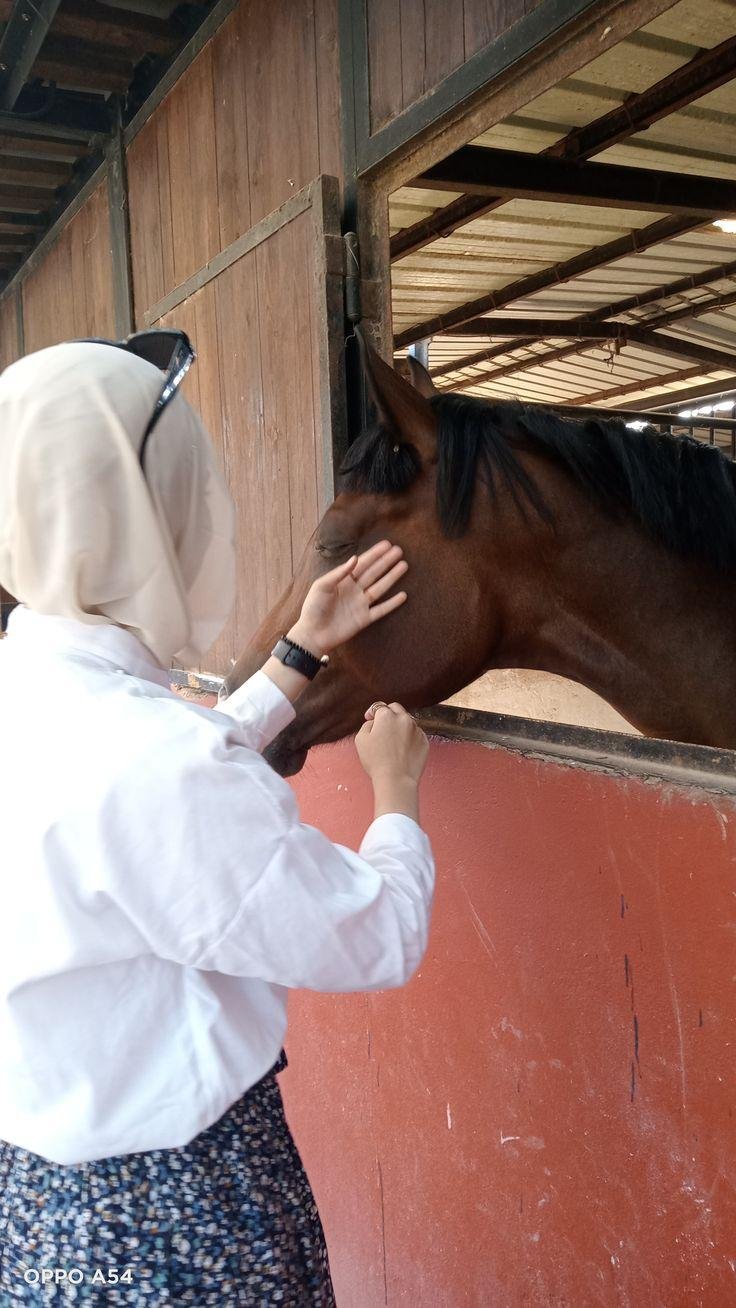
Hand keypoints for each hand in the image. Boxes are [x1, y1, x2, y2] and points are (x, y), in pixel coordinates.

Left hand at [288, 540, 407, 655]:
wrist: (312, 634)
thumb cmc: (313, 608)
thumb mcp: (322, 586)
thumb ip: (339, 572)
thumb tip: (355, 558)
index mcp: (343, 581)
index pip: (362, 564)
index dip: (374, 554)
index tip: (387, 544)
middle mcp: (354, 590)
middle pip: (374, 573)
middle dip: (386, 562)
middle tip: (399, 551)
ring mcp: (360, 604)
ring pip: (380, 588)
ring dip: (392, 577)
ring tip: (404, 566)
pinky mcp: (364, 619)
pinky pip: (381, 610)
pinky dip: (392, 603)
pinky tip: (403, 595)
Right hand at [355, 702, 428, 785]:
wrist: (396, 779)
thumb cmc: (376, 760)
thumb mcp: (361, 739)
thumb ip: (367, 725)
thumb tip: (374, 722)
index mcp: (387, 716)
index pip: (379, 706)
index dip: (372, 712)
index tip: (370, 718)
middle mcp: (404, 719)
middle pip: (396, 709)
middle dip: (388, 714)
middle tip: (382, 726)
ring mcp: (417, 730)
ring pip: (407, 722)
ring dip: (400, 727)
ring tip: (393, 742)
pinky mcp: (425, 741)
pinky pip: (416, 735)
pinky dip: (409, 738)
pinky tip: (402, 750)